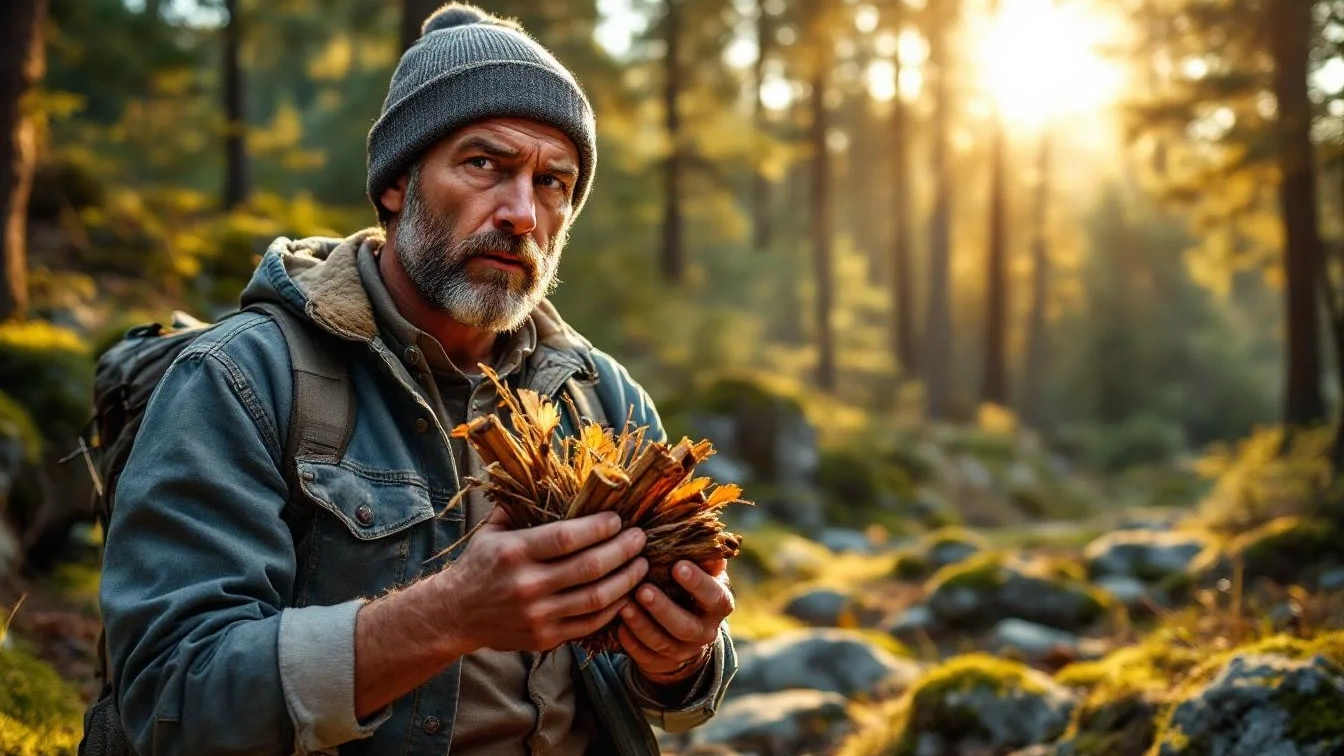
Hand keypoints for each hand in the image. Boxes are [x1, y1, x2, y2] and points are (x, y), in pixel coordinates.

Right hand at [436, 508, 648, 653]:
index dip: (598, 527)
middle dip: (623, 550)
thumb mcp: (491, 531)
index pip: (566, 537)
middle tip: (640, 538)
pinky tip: (626, 593)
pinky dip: (613, 609)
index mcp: (514, 552)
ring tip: (642, 564)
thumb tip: (551, 476)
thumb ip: (519, 507)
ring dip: (626, 580)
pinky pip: (589, 624)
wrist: (455, 615)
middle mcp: (527, 585)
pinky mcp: (545, 638)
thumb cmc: (479, 566)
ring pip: (596, 598)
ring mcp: (537, 615)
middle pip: (589, 567)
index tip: (619, 519)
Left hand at [617, 557, 733, 684]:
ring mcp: (684, 650)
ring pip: (663, 643)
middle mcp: (706, 631)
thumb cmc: (688, 584)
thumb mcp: (700, 569)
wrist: (686, 627)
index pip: (714, 596)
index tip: (678, 566)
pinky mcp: (663, 663)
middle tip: (642, 589)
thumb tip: (698, 524)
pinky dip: (631, 642)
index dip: (698, 584)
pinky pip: (645, 657)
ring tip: (623, 605)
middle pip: (686, 626)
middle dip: (663, 609)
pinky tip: (617, 626)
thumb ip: (700, 552)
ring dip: (642, 625)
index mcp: (719, 603)